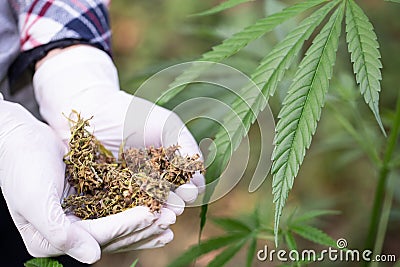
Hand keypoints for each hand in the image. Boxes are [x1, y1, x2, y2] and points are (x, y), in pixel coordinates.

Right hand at [0, 101, 175, 262]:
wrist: (20, 138)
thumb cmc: (22, 166)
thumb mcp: (34, 200)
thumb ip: (60, 231)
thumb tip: (93, 257)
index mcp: (51, 240)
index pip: (96, 237)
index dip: (125, 227)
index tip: (151, 214)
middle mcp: (68, 234)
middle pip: (112, 236)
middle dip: (142, 227)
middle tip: (170, 218)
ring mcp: (79, 219)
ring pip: (118, 225)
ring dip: (145, 222)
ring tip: (171, 218)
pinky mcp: (89, 203)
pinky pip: (116, 209)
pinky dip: (136, 208)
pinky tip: (156, 207)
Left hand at [33, 45, 204, 208]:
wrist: (94, 109)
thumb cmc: (133, 114)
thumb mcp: (167, 125)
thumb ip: (186, 146)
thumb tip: (200, 176)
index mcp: (168, 169)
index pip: (185, 186)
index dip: (190, 190)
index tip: (190, 189)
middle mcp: (151, 183)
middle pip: (169, 200)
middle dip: (175, 205)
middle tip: (177, 206)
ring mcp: (129, 191)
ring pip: (146, 208)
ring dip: (157, 215)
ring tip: (162, 216)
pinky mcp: (106, 197)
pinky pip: (119, 210)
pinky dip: (130, 215)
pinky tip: (138, 217)